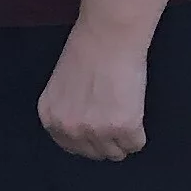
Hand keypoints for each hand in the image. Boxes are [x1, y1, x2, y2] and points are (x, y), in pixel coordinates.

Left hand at [38, 26, 149, 161]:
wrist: (107, 37)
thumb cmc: (86, 52)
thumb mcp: (61, 88)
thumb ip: (67, 112)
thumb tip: (82, 134)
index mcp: (51, 119)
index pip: (72, 148)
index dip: (89, 139)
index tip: (99, 126)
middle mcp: (70, 129)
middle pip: (95, 154)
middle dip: (107, 140)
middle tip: (114, 117)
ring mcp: (96, 130)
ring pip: (116, 154)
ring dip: (123, 138)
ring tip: (124, 111)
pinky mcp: (123, 127)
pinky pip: (136, 144)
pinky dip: (139, 132)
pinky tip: (134, 109)